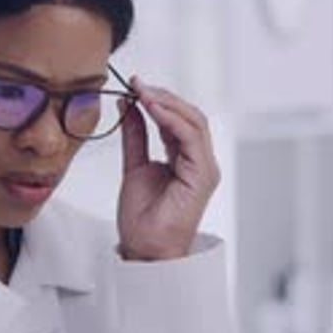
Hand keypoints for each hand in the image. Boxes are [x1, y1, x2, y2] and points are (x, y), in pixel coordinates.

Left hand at [117, 77, 219, 260]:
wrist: (143, 249)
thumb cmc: (142, 219)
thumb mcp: (134, 165)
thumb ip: (135, 135)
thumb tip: (128, 105)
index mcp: (185, 159)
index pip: (178, 119)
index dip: (157, 99)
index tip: (134, 85)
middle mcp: (199, 162)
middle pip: (190, 116)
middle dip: (163, 96)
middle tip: (138, 84)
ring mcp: (204, 169)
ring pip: (194, 122)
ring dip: (167, 103)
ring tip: (142, 92)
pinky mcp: (202, 176)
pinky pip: (191, 138)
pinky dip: (172, 119)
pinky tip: (152, 108)